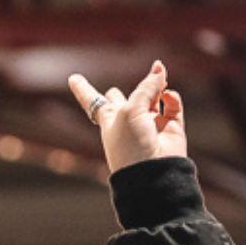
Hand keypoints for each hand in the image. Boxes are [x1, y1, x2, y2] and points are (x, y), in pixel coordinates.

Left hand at [68, 62, 187, 172]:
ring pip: (152, 97)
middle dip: (117, 96)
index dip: (83, 89)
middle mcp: (128, 121)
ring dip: (155, 85)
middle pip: (122, 101)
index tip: (72, 78)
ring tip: (160, 76)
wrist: (153, 174)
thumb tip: (160, 70)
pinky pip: (172, 106)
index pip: (92, 100)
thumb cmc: (131, 144)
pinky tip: (168, 95)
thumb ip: (146, 87)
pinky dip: (171, 98)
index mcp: (109, 118)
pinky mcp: (171, 128)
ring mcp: (150, 124)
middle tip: (113, 92)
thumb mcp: (131, 110)